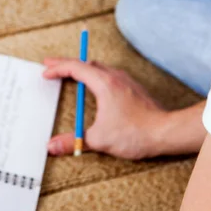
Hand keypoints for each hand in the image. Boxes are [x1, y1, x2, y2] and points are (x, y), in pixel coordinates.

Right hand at [43, 58, 167, 159]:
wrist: (165, 132)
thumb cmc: (136, 133)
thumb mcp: (99, 139)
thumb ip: (73, 141)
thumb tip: (52, 146)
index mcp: (104, 83)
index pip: (76, 68)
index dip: (58, 68)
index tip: (46, 72)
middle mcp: (115, 77)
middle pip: (86, 64)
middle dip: (67, 64)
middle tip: (51, 65)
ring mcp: (125, 81)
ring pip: (99, 68)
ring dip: (82, 68)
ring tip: (70, 73)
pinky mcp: (132, 88)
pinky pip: (109, 74)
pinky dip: (94, 75)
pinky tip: (94, 86)